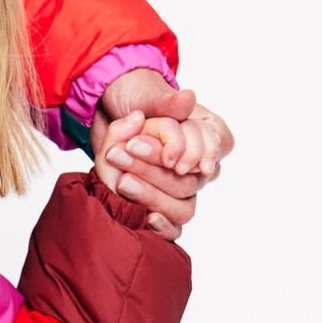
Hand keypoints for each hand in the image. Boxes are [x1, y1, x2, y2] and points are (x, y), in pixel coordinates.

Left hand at [89, 72, 235, 238]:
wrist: (105, 113)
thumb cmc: (132, 99)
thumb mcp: (144, 95)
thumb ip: (166, 102)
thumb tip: (188, 98)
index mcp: (207, 130)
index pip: (217, 146)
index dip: (197, 156)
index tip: (171, 159)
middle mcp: (199, 162)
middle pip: (193, 179)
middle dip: (157, 169)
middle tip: (126, 151)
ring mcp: (182, 187)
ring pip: (184, 206)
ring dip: (152, 195)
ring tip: (122, 180)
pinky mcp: (163, 207)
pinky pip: (174, 227)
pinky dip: (162, 226)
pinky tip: (146, 219)